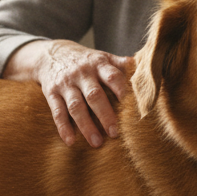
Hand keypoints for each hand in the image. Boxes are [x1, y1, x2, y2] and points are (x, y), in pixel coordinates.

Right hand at [4, 40, 131, 147]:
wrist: (50, 53)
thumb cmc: (85, 60)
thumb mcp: (102, 57)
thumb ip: (122, 64)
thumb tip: (146, 68)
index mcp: (99, 64)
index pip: (113, 76)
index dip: (122, 91)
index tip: (132, 108)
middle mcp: (82, 73)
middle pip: (94, 95)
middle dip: (105, 114)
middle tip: (115, 133)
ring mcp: (66, 84)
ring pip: (75, 106)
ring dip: (86, 126)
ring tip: (97, 142)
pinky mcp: (51, 93)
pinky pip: (57, 112)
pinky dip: (63, 127)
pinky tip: (70, 141)